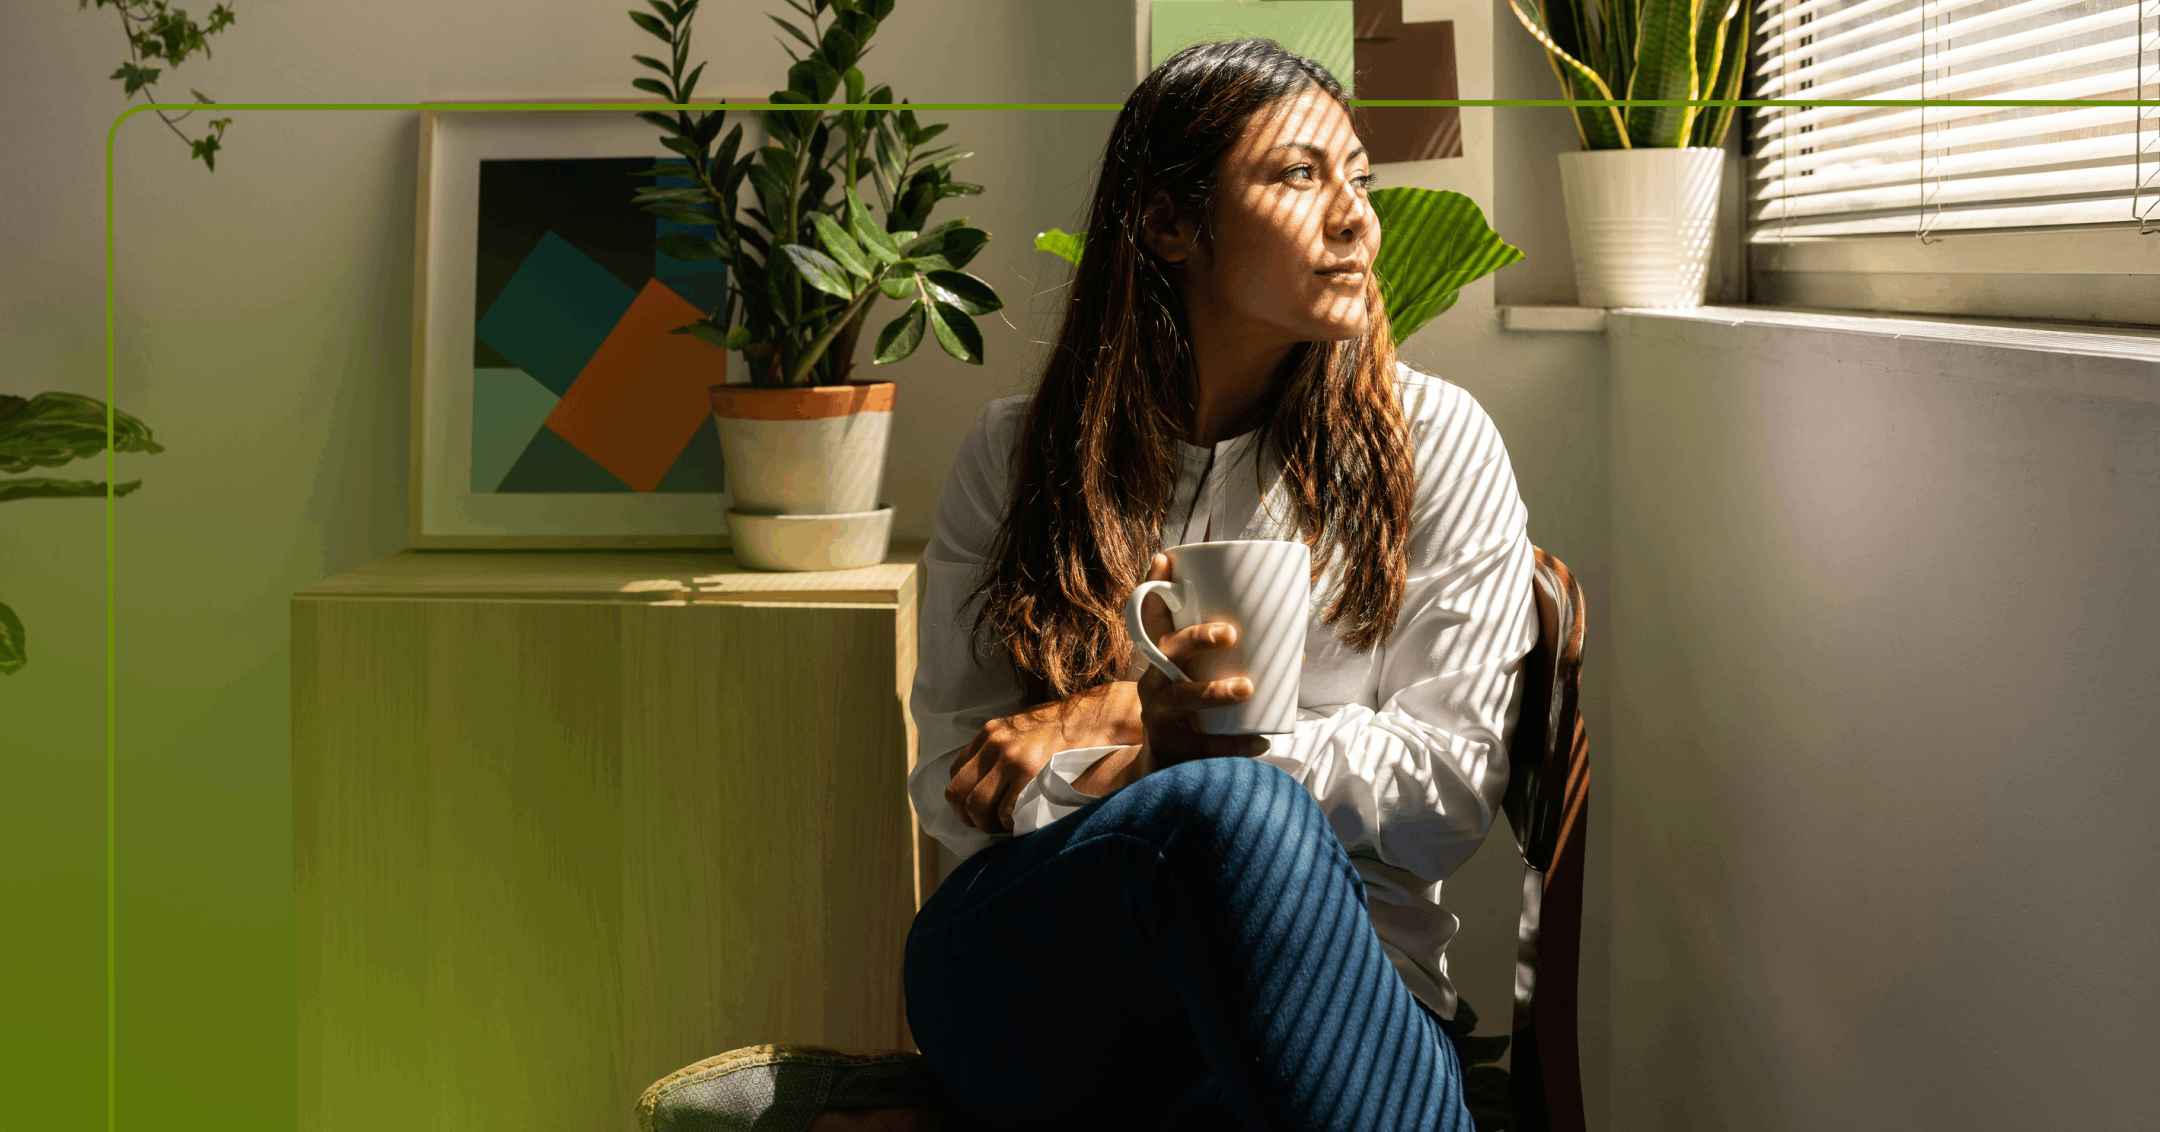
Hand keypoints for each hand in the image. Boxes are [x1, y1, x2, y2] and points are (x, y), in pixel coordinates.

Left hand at [945, 680, 1142, 833]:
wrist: (1100, 718)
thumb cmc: (1068, 726)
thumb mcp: (1025, 726)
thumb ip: (1003, 747)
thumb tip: (991, 779)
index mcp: (991, 733)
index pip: (956, 773)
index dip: (964, 797)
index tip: (978, 808)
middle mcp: (995, 745)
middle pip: (959, 794)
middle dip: (970, 817)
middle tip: (988, 825)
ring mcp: (1012, 760)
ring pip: (979, 808)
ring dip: (989, 824)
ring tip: (1006, 827)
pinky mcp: (1031, 775)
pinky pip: (1007, 813)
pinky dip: (1012, 825)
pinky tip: (1025, 822)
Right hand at [1072, 553, 1269, 796]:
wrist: (1166, 766)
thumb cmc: (1191, 708)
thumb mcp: (1196, 675)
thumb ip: (1229, 653)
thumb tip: (1290, 643)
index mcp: (1160, 658)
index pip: (1151, 618)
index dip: (1154, 587)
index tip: (1166, 559)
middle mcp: (1153, 682)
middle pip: (1165, 653)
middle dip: (1195, 638)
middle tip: (1229, 632)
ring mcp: (1159, 717)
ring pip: (1180, 699)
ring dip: (1213, 692)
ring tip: (1247, 688)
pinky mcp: (1173, 750)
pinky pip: (1202, 747)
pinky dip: (1234, 745)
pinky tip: (1261, 741)